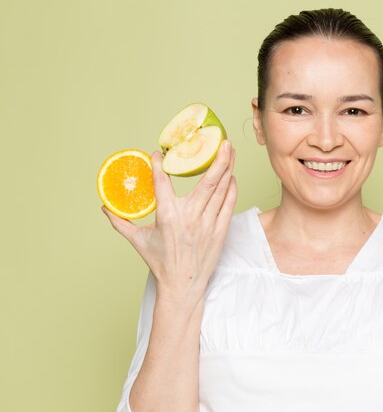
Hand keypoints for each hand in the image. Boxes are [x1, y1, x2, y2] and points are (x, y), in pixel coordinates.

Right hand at [102, 141, 236, 306]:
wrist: (182, 286)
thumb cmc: (161, 262)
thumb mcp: (138, 241)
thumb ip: (120, 222)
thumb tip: (104, 207)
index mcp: (168, 216)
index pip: (163, 182)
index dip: (159, 165)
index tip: (158, 152)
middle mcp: (191, 217)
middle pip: (209, 181)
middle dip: (218, 158)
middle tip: (222, 141)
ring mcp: (208, 224)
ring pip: (222, 189)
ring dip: (228, 168)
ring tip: (230, 151)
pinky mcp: (220, 230)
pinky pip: (229, 203)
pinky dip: (231, 188)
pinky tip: (232, 176)